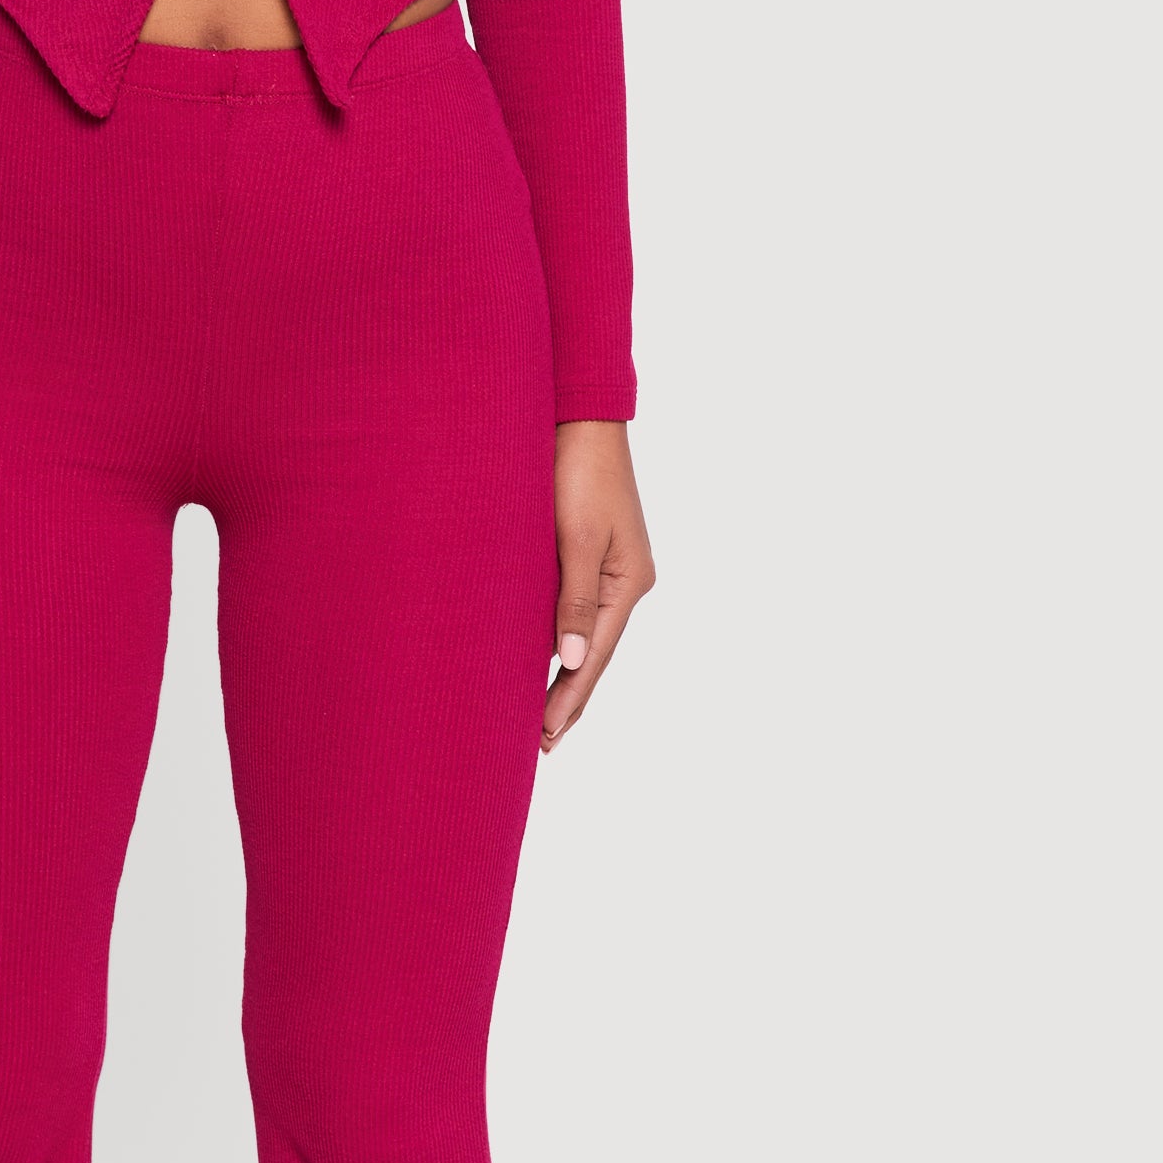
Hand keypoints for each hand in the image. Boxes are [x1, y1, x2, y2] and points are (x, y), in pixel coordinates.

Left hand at [544, 419, 654, 751]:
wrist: (580, 417)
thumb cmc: (576, 471)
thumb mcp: (576, 538)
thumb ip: (573, 600)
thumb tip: (568, 662)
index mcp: (627, 584)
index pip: (592, 657)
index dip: (568, 699)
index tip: (545, 738)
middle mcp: (622, 583)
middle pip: (590, 653)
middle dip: (566, 697)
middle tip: (540, 745)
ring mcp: (606, 569)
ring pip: (579, 633)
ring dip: (559, 672)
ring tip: (535, 715)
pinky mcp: (585, 553)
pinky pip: (569, 608)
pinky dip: (552, 637)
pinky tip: (537, 656)